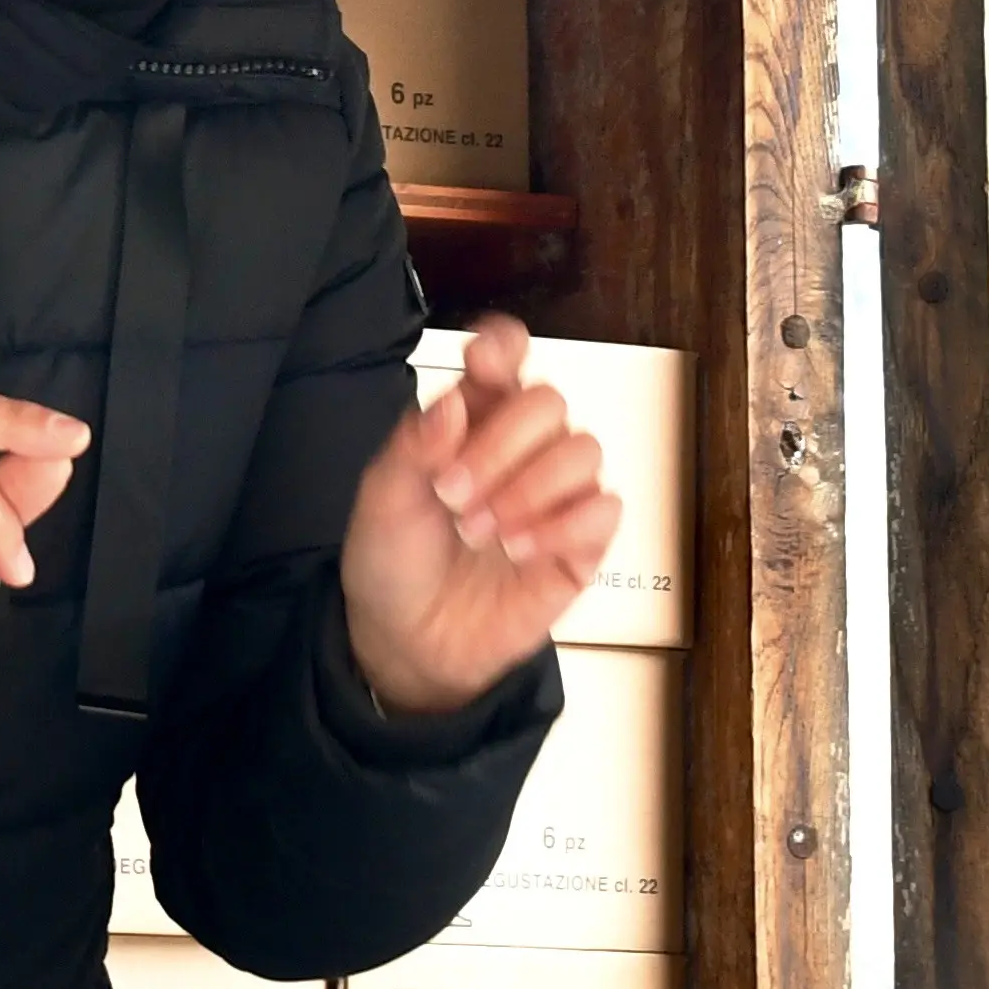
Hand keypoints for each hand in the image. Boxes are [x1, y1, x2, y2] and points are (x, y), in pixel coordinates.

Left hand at [340, 315, 621, 716]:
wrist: (407, 642)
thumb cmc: (393, 560)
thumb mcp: (383, 500)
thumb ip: (414, 446)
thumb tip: (453, 401)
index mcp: (469, 419)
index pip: (505, 358)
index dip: (504, 346)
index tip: (484, 363)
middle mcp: (520, 447)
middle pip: (547, 402)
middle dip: (501, 445)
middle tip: (453, 495)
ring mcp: (555, 494)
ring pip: (583, 449)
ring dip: (530, 488)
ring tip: (482, 533)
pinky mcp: (580, 544)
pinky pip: (605, 509)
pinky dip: (563, 524)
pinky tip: (519, 550)